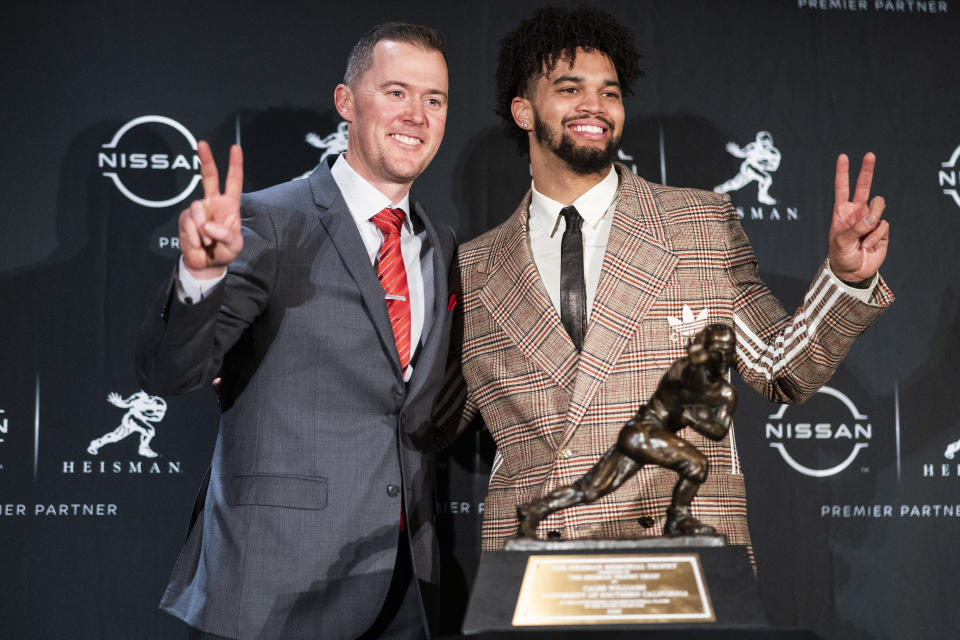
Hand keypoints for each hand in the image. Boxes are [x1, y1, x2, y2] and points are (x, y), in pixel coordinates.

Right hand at [179, 141, 243, 278]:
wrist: (206, 264)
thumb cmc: (224, 251)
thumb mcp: (234, 245)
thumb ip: (226, 234)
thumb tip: (207, 224)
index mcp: (229, 205)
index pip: (234, 181)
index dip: (235, 165)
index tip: (235, 148)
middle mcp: (213, 203)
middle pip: (209, 177)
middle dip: (206, 159)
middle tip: (201, 143)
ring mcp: (198, 210)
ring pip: (197, 210)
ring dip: (204, 230)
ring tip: (208, 242)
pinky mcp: (185, 219)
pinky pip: (189, 223)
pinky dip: (195, 236)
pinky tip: (199, 243)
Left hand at [828, 152, 888, 281]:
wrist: (853, 272)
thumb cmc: (841, 255)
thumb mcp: (841, 241)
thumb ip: (856, 228)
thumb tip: (873, 218)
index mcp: (842, 212)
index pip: (842, 189)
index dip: (842, 173)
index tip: (843, 157)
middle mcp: (857, 212)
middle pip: (864, 187)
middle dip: (867, 170)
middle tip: (870, 154)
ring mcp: (870, 220)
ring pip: (878, 206)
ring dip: (872, 220)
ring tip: (863, 237)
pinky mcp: (882, 230)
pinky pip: (883, 225)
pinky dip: (876, 236)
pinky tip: (868, 246)